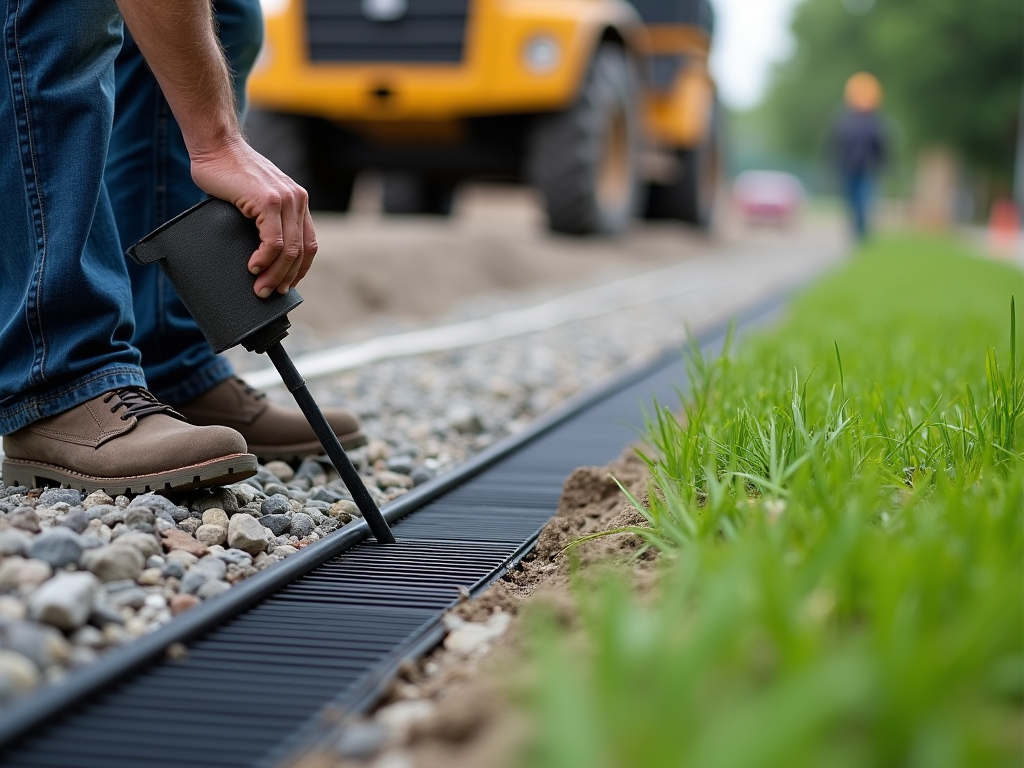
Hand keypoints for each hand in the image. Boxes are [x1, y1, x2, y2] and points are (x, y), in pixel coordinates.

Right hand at [189, 137, 316, 296]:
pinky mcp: (269, 201)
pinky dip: (264, 259)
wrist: (216, 146)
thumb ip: (264, 219)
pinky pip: (274, 241)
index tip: (288, 284)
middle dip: (286, 277)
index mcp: (297, 201)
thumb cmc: (228, 173)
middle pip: (301, 251)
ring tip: (260, 287)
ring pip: (289, 250)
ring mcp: (285, 200)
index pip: (309, 243)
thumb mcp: (256, 198)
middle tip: (271, 293)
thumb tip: (260, 253)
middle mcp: (297, 200)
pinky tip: (253, 267)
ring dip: (275, 274)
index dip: (300, 269)